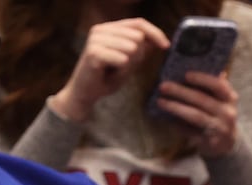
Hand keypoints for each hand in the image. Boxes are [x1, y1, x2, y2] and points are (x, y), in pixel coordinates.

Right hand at [51, 18, 168, 123]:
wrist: (84, 93)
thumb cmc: (106, 77)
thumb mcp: (129, 62)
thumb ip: (140, 49)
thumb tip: (157, 39)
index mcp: (109, 28)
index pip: (138, 23)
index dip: (155, 33)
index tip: (167, 46)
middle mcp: (101, 29)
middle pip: (138, 38)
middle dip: (137, 57)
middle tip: (121, 67)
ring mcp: (96, 39)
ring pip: (132, 49)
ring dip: (128, 65)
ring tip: (114, 70)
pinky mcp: (93, 52)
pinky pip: (123, 60)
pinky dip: (121, 70)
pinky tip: (109, 73)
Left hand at [154, 71, 240, 157]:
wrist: (226, 145)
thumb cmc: (218, 116)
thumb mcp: (221, 100)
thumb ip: (212, 85)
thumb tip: (198, 61)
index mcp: (230, 99)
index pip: (218, 85)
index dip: (202, 79)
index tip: (186, 74)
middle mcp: (227, 113)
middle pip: (202, 100)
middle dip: (181, 92)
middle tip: (163, 86)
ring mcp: (220, 128)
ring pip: (195, 116)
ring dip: (176, 107)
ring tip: (160, 101)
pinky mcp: (210, 142)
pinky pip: (190, 132)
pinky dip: (178, 125)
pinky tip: (166, 119)